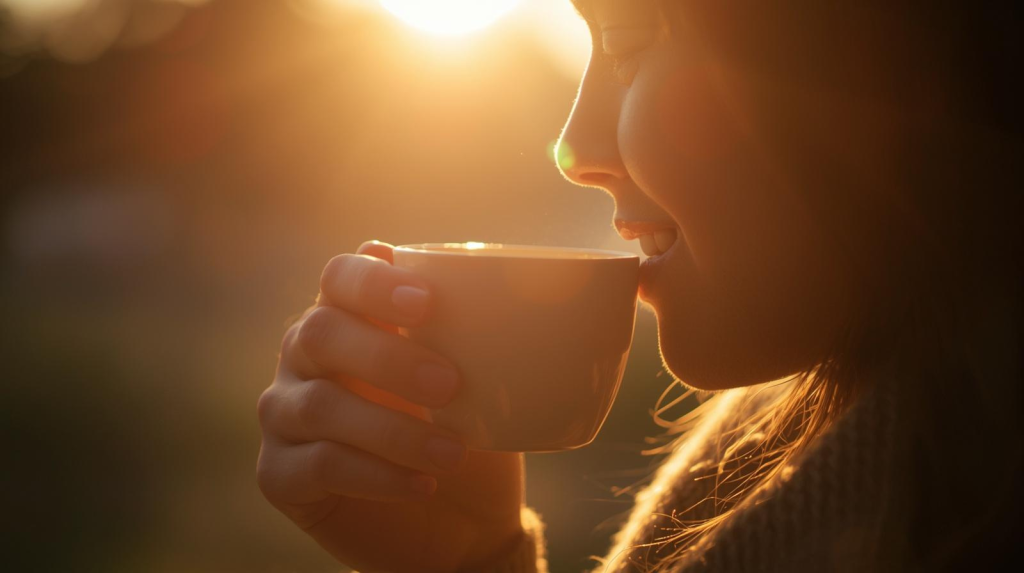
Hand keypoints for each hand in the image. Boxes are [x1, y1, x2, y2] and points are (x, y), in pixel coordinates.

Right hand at [257, 240, 525, 572]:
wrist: (460, 524)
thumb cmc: (464, 433)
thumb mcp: (481, 383)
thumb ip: (478, 335)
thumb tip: (527, 293)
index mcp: (349, 318)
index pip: (339, 277)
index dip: (373, 281)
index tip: (427, 302)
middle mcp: (304, 359)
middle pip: (320, 333)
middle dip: (387, 356)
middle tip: (451, 385)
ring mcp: (284, 416)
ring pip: (321, 406)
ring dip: (394, 430)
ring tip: (454, 452)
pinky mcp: (280, 475)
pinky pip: (319, 465)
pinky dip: (377, 474)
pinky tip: (423, 484)